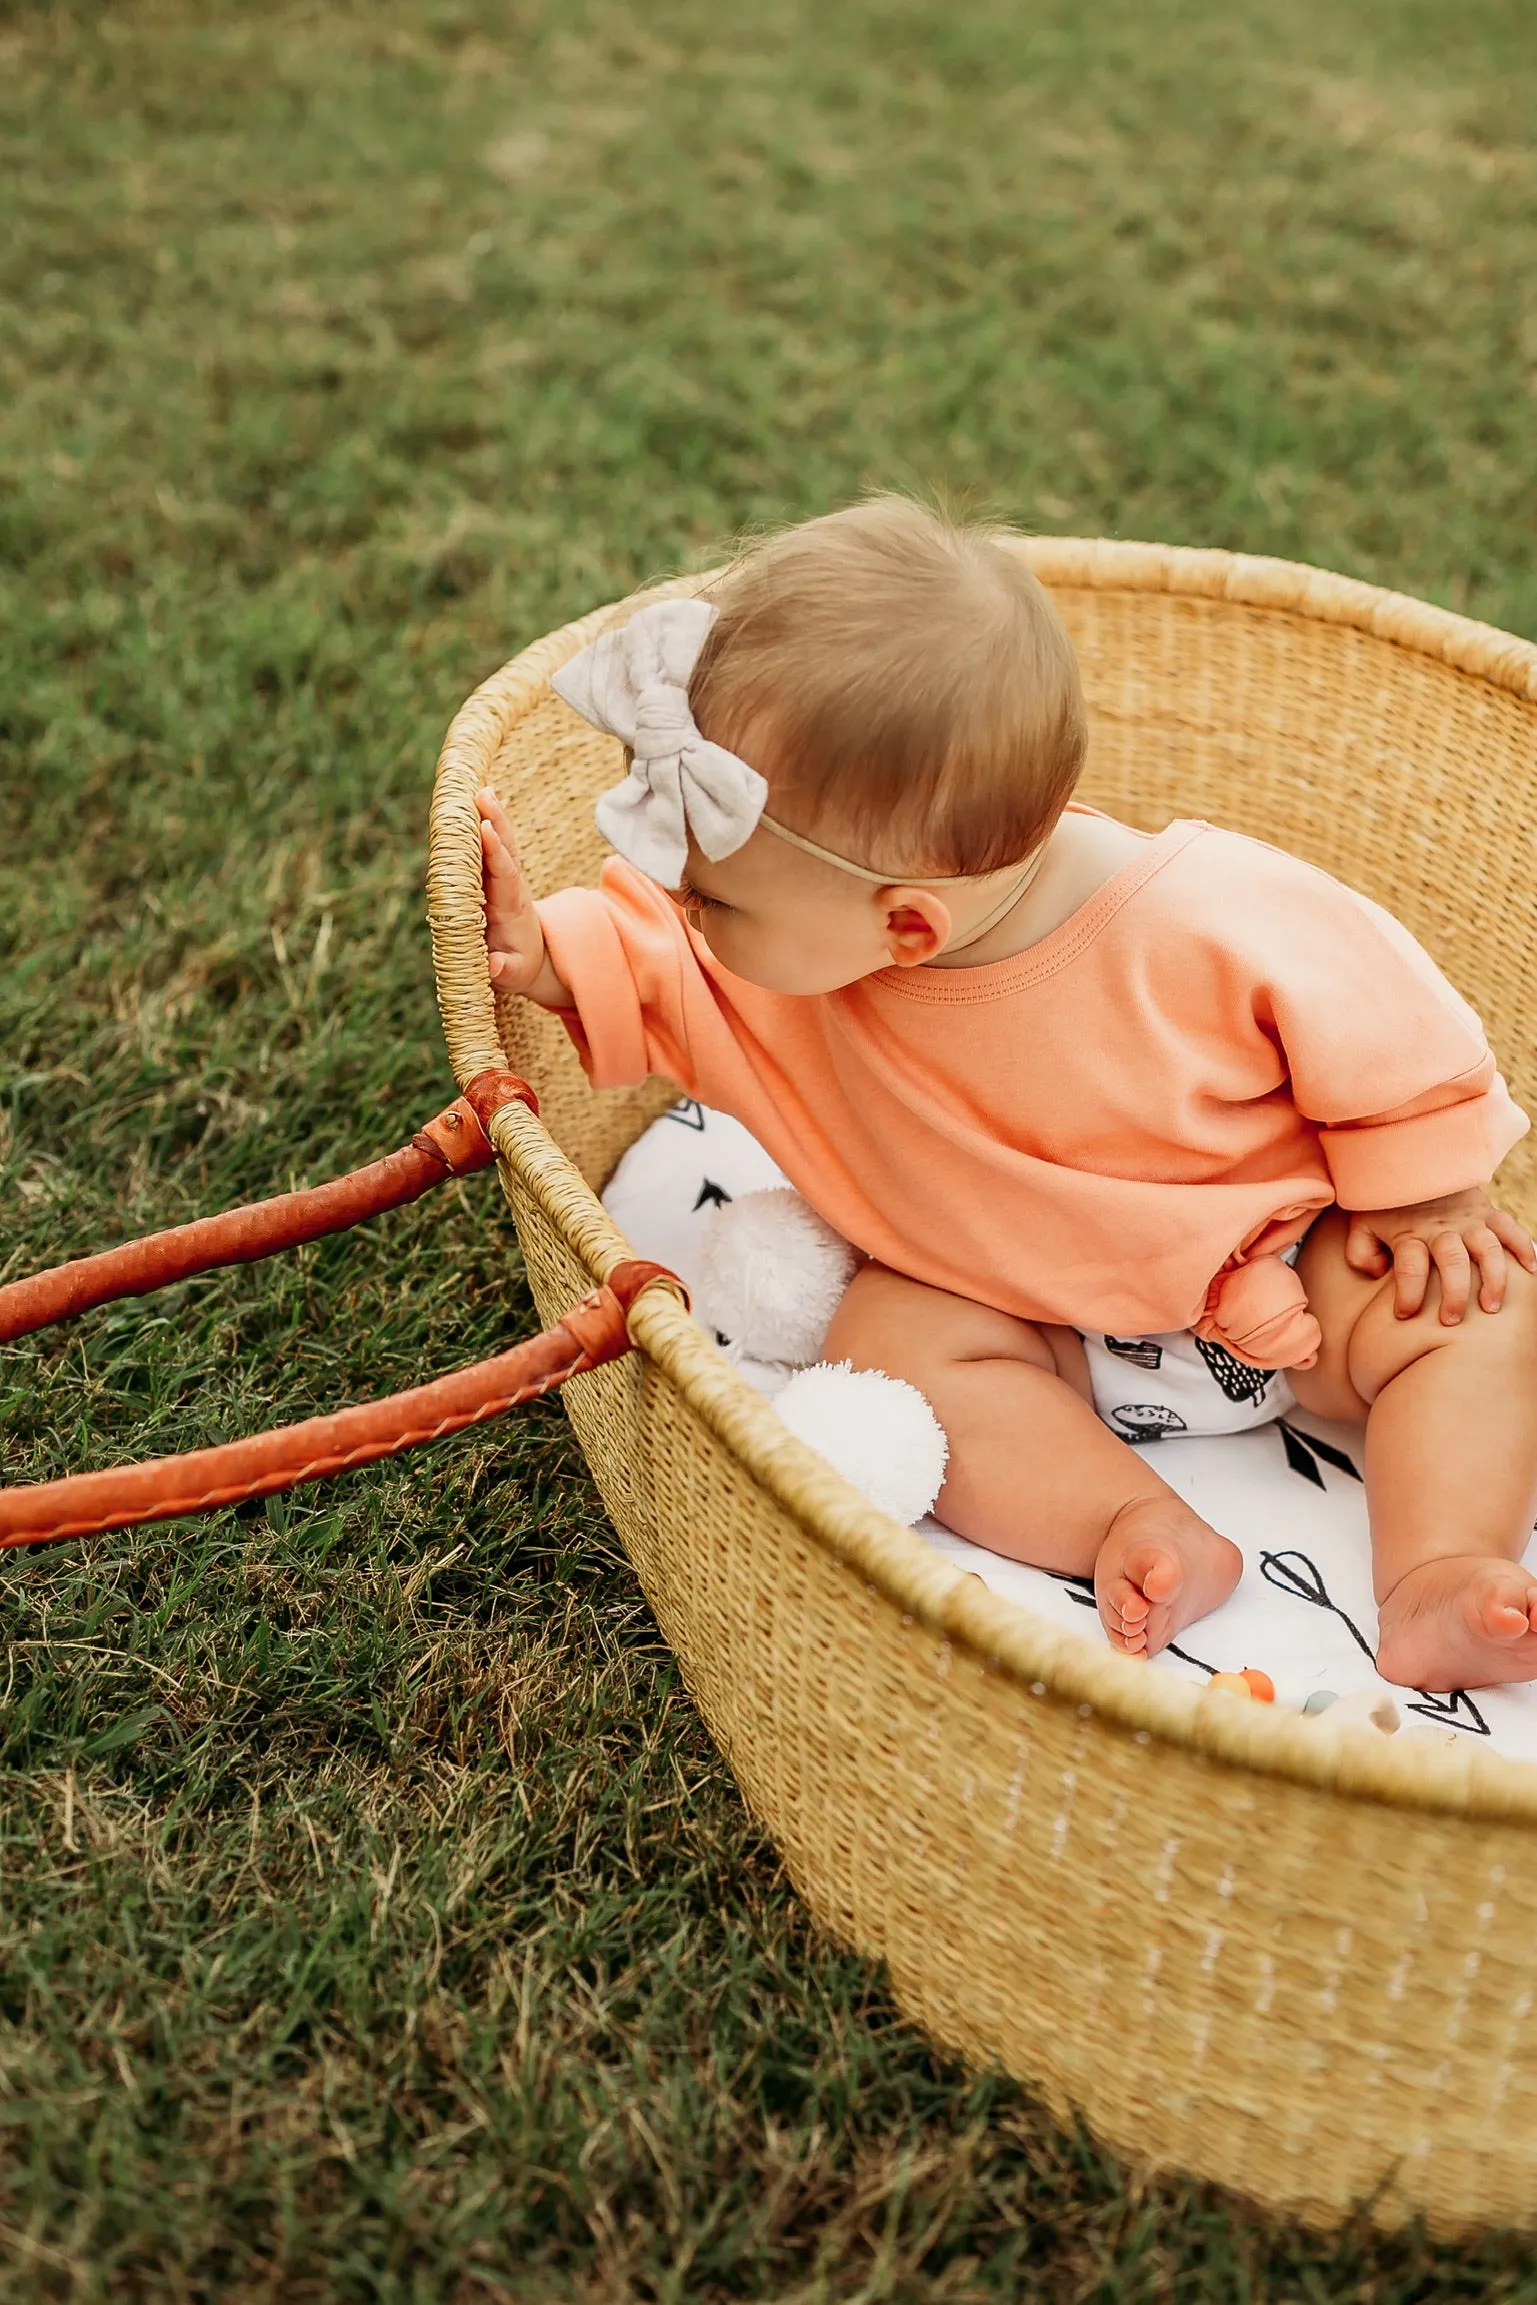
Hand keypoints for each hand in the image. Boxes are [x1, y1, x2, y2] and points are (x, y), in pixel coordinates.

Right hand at [476, 787, 571, 1008]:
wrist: (532, 958)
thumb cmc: (516, 966)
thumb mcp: (511, 975)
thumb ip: (502, 969)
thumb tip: (492, 963)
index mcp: (510, 907)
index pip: (504, 874)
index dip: (495, 851)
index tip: (485, 828)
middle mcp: (509, 887)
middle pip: (504, 849)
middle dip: (494, 821)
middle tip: (483, 794)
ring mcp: (504, 879)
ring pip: (500, 843)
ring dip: (492, 815)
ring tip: (483, 788)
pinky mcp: (496, 875)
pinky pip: (491, 846)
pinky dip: (485, 822)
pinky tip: (480, 798)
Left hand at [1345, 1188, 1536, 1322]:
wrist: (1410, 1160)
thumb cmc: (1384, 1201)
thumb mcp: (1362, 1224)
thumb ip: (1361, 1252)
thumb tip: (1378, 1273)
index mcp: (1408, 1233)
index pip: (1409, 1269)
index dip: (1407, 1295)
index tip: (1403, 1314)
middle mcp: (1441, 1228)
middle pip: (1452, 1263)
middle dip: (1454, 1295)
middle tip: (1451, 1320)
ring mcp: (1467, 1220)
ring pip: (1487, 1250)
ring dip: (1493, 1279)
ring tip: (1491, 1306)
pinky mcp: (1486, 1212)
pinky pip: (1510, 1228)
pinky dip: (1523, 1247)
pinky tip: (1530, 1270)